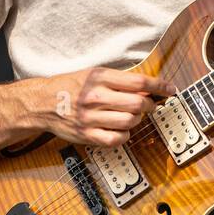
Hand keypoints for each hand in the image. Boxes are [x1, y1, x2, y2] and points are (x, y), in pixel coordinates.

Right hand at [40, 67, 175, 147]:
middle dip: (150, 105)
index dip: (160, 86)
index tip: (171, 89)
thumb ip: (119, 81)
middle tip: (150, 105)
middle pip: (138, 103)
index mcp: (99, 77)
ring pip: (130, 122)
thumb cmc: (71, 86)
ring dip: (137, 119)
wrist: (42, 102)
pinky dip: (125, 136)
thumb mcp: (93, 74)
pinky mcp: (86, 135)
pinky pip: (116, 139)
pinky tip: (121, 130)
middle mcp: (95, 97)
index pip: (139, 81)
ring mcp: (90, 118)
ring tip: (131, 115)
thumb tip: (148, 88)